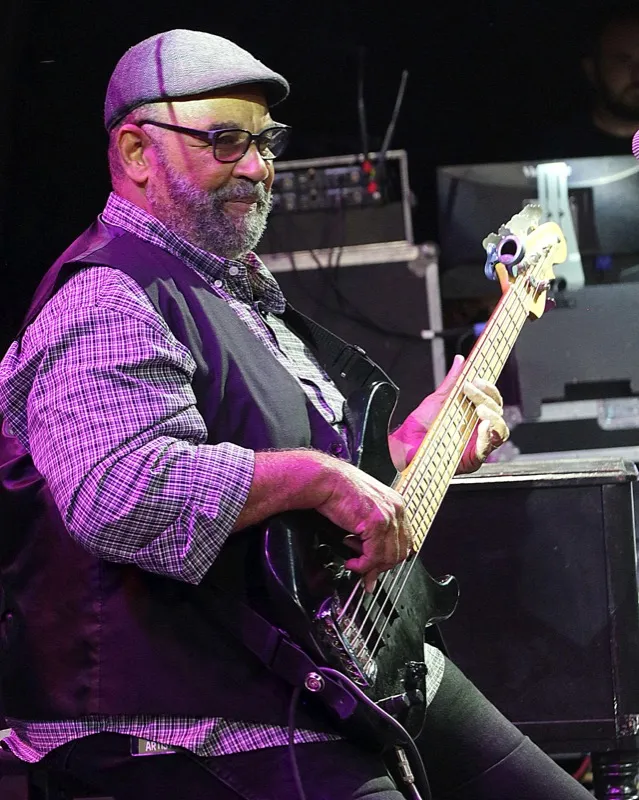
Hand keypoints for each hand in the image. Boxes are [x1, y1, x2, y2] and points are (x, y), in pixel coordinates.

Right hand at [315, 456, 413, 591]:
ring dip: (370, 566)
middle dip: (381, 566)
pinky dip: (362, 565)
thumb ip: (372, 533)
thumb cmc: (338, 491)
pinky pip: (374, 556)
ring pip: (388, 557)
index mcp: (396, 505)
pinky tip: (351, 563)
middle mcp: (396, 509)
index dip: (389, 558)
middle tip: (365, 572)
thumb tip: (371, 558)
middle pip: (400, 552)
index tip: (376, 567)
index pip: (404, 541)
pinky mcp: (376, 523)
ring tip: (354, 563)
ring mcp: (388, 516)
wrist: (325, 480)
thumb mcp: (363, 512)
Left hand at [388, 355, 508, 472]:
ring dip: (494, 416)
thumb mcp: (438, 399)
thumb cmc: (420, 427)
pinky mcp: (471, 460)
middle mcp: (478, 432)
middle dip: (488, 398)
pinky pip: (487, 449)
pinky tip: (484, 426)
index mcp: (473, 417)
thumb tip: (460, 360)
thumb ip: (453, 382)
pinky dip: (489, 436)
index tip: (478, 379)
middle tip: (471, 388)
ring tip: (481, 408)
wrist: (403, 445)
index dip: (490, 389)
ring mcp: (476, 446)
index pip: (492, 401)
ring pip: (499, 431)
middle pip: (498, 413)